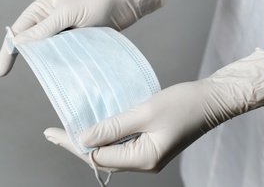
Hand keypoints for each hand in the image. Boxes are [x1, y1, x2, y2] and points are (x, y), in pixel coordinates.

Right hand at [0, 0, 168, 76]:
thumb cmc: (95, 1)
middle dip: (27, 59)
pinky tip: (61, 72)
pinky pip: (63, 54)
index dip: (8, 51)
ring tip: (47, 75)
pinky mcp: (76, 41)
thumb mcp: (67, 14)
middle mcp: (49, 21)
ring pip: (48, 52)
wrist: (124, 1)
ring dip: (46, 62)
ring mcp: (63, 32)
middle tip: (30, 75)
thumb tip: (17, 43)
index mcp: (41, 9)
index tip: (2, 72)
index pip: (17, 32)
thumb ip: (43, 29)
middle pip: (31, 44)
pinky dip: (61, 62)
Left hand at [44, 49, 263, 172]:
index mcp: (143, 158)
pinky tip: (96, 127)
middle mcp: (144, 162)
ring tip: (69, 131)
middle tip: (54, 133)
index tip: (52, 133)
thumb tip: (84, 139)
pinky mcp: (151, 146)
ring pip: (111, 152)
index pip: (97, 156)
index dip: (72, 144)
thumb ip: (113, 126)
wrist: (211, 100)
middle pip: (102, 158)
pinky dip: (106, 137)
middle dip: (76, 145)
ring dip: (91, 142)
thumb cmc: (183, 104)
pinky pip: (122, 145)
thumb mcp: (145, 112)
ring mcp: (148, 155)